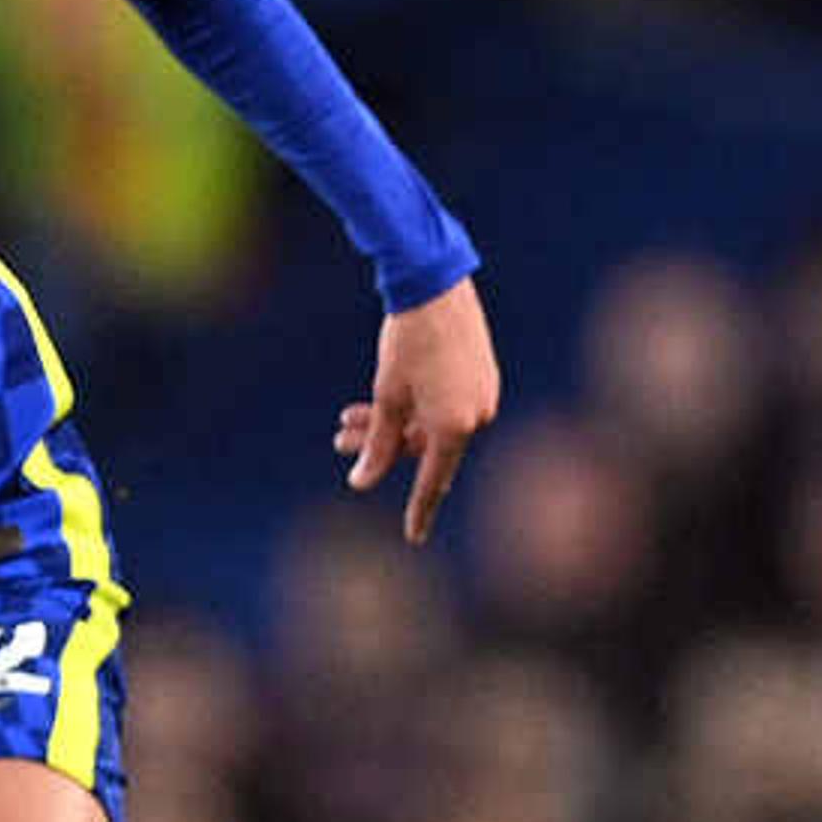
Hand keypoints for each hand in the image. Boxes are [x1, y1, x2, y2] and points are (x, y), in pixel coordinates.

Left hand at [335, 278, 500, 544]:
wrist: (436, 283)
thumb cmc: (408, 340)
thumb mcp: (386, 395)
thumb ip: (377, 444)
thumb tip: (362, 482)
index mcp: (455, 426)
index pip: (433, 481)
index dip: (419, 511)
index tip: (413, 538)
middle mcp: (476, 416)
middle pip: (424, 448)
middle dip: (381, 446)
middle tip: (339, 439)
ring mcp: (482, 396)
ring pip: (431, 425)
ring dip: (391, 424)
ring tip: (348, 417)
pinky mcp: (481, 376)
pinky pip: (446, 407)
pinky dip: (415, 408)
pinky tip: (381, 399)